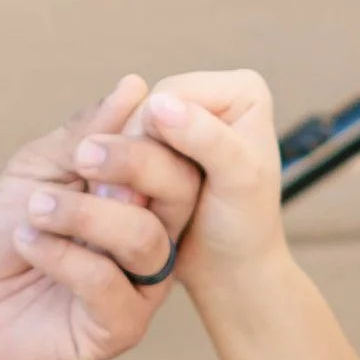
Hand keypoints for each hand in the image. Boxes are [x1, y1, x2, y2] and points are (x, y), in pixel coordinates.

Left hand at [0, 76, 206, 359]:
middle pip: (180, 192)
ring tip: (36, 208)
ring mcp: (141, 285)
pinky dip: (62, 256)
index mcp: (142, 195)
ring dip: (83, 214)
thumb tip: (135, 85)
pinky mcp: (119, 326)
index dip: (150, 132)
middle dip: (133, 164)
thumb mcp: (37, 169)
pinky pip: (108, 284)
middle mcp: (154, 237)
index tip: (105, 126)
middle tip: (81, 158)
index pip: (175, 155)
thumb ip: (85, 134)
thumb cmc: (5, 231)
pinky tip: (27, 242)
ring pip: (144, 237)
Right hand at [129, 72, 287, 295]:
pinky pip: (120, 148)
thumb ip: (206, 139)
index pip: (169, 93)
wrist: (230, 269)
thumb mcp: (238, 181)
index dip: (147, 136)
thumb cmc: (244, 228)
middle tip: (130, 203)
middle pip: (144, 110)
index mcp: (241, 90)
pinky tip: (122, 203)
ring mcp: (184, 120)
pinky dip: (116, 177)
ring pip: (126, 131)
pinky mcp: (161, 144)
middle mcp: (212, 96)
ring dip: (119, 169)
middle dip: (132, 155)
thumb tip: (159, 104)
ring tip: (126, 206)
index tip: (141, 189)